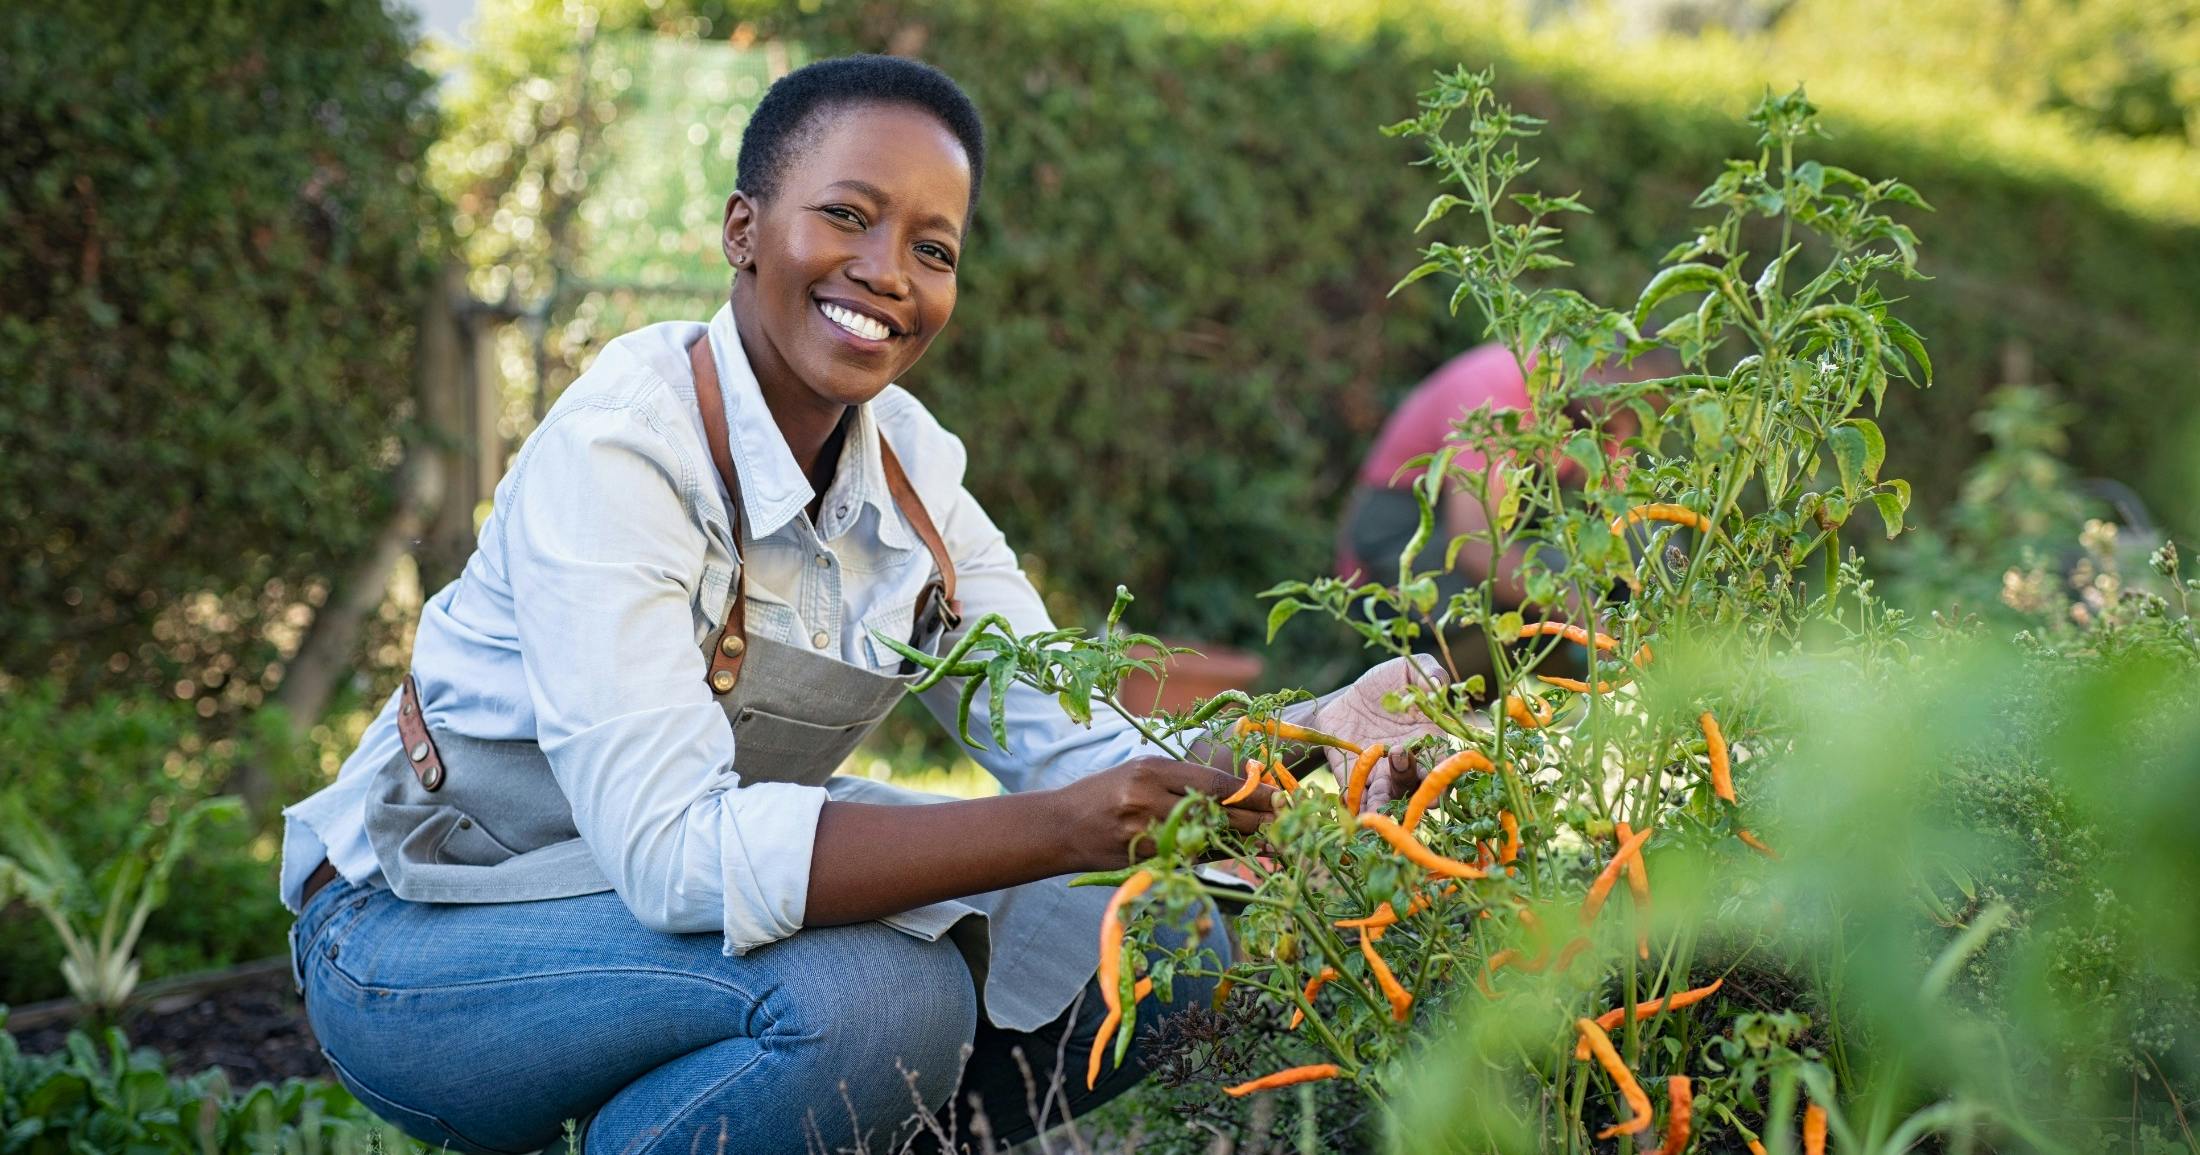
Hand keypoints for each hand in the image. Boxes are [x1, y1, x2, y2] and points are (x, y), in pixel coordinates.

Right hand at [1055, 755, 1278, 870]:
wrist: (1059, 827)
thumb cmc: (1103, 793)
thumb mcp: (1140, 771)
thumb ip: (1181, 781)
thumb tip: (1234, 794)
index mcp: (1150, 771)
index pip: (1213, 784)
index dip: (1251, 794)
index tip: (1280, 798)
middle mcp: (1147, 801)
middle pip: (1216, 816)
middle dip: (1254, 822)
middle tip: (1283, 824)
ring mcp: (1143, 836)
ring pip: (1205, 842)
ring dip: (1237, 843)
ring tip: (1264, 839)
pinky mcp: (1140, 862)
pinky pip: (1186, 860)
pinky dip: (1207, 856)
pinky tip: (1222, 851)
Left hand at [1288, 655, 1451, 813]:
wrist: (1346, 699)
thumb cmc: (1386, 684)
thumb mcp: (1408, 671)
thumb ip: (1429, 673)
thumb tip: (1438, 685)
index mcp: (1429, 741)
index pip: (1442, 763)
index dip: (1443, 774)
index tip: (1439, 780)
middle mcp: (1409, 764)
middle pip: (1418, 785)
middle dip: (1417, 792)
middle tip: (1413, 786)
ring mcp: (1383, 775)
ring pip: (1390, 797)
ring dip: (1387, 803)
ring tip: (1378, 805)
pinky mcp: (1356, 780)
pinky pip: (1359, 798)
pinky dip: (1359, 806)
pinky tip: (1357, 811)